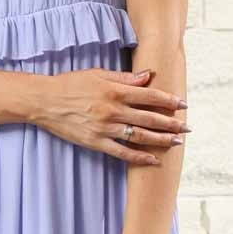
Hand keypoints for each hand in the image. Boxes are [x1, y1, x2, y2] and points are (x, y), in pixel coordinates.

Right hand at [31, 65, 188, 164]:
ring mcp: (105, 128)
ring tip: (176, 142)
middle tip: (187, 128)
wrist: (44, 101)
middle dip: (172, 124)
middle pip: (149, 118)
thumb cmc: (71, 84)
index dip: (169, 101)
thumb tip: (148, 76)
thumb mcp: (98, 74)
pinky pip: (122, 152)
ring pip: (140, 136)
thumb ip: (124, 77)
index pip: (149, 96)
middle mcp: (113, 110)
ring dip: (161, 140)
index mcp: (115, 90)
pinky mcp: (96, 142)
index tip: (183, 105)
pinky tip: (154, 159)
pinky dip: (140, 157)